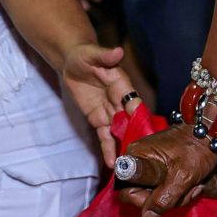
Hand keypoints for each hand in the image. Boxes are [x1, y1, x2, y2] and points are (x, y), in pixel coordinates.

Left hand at [61, 42, 135, 163]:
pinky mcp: (99, 120)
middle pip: (130, 121)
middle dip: (135, 137)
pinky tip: (112, 163)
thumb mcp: (91, 53)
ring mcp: (110, 112)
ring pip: (120, 132)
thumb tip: (118, 50)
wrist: (71, 63)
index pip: (133, 101)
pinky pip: (105, 136)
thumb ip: (105, 55)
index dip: (138, 114)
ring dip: (124, 147)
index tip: (144, 128)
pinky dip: (108, 149)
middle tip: (140, 156)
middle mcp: (120, 100)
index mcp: (122, 84)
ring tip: (127, 166)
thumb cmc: (84, 55)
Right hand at [115, 124, 216, 216]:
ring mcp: (150, 165)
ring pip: (156, 194)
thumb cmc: (197, 149)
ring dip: (177, 196)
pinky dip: (179, 190)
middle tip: (187, 190)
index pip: (127, 191)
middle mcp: (137, 160)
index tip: (165, 194)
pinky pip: (164, 187)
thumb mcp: (182, 177)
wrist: (212, 133)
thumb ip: (163, 199)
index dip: (144, 200)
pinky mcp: (161, 168)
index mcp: (135, 157)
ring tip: (194, 184)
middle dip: (166, 199)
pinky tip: (193, 183)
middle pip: (141, 194)